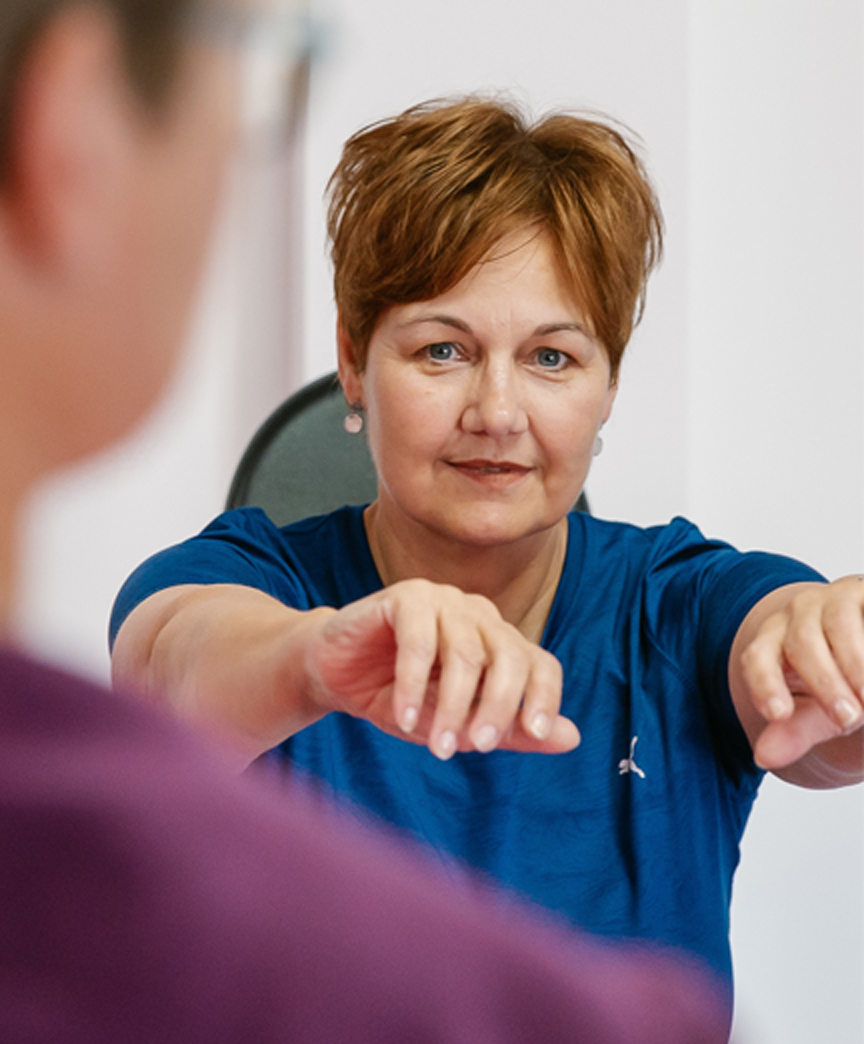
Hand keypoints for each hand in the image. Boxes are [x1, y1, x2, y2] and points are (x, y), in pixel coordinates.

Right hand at [303, 579, 578, 759]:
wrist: (334, 676)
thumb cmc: (397, 698)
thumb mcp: (455, 725)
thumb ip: (510, 731)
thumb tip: (571, 739)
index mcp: (500, 643)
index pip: (540, 664)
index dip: (544, 697)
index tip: (536, 733)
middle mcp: (480, 616)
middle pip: (510, 656)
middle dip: (498, 705)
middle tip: (478, 746)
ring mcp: (444, 600)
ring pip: (465, 653)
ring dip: (451, 705)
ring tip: (437, 746)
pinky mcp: (406, 596)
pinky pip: (419, 640)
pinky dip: (413, 685)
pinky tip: (402, 717)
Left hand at [739, 576, 863, 774]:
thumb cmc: (835, 683)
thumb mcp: (815, 712)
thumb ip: (792, 731)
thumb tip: (762, 758)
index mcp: (772, 641)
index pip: (757, 658)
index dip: (764, 684)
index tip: (778, 714)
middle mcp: (798, 614)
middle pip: (801, 643)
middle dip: (824, 683)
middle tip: (848, 719)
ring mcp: (836, 597)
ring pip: (839, 623)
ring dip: (856, 663)